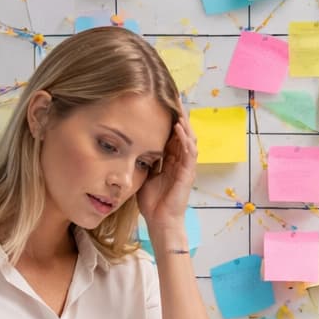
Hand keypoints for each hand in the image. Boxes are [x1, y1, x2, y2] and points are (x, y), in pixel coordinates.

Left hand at [138, 103, 197, 230]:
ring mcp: (186, 167)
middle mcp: (181, 161)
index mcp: (171, 160)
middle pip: (183, 133)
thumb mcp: (144, 175)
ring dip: (184, 123)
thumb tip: (129, 145)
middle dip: (179, 115)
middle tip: (175, 96)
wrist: (160, 221)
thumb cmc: (152, 202)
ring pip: (189, 139)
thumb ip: (143, 160)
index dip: (169, 118)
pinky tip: (179, 127)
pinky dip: (184, 139)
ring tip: (179, 107)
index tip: (162, 101)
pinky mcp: (188, 174)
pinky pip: (189, 152)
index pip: (171, 134)